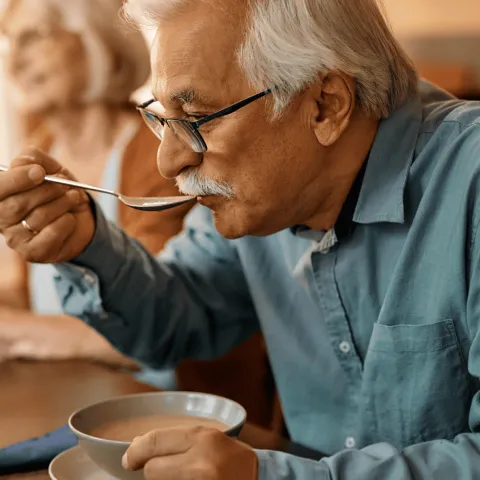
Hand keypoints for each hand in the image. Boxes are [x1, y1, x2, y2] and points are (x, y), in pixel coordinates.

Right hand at [0, 148, 93, 262]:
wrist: (78, 218)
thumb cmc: (58, 192)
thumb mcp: (50, 169)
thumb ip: (36, 160)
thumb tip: (27, 162)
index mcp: (0, 196)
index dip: (16, 179)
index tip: (39, 172)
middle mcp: (1, 219)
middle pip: (17, 204)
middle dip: (47, 191)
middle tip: (65, 184)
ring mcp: (15, 239)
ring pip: (38, 217)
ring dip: (63, 203)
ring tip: (74, 197)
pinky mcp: (32, 253)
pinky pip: (52, 232)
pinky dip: (67, 221)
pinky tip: (70, 218)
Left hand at [123, 427, 257, 479]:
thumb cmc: (234, 458)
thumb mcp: (210, 439)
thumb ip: (178, 440)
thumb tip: (137, 444)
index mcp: (202, 438)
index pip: (154, 441)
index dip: (135, 451)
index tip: (129, 459)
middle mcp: (199, 463)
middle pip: (152, 469)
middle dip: (153, 471)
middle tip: (165, 471)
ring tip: (181, 477)